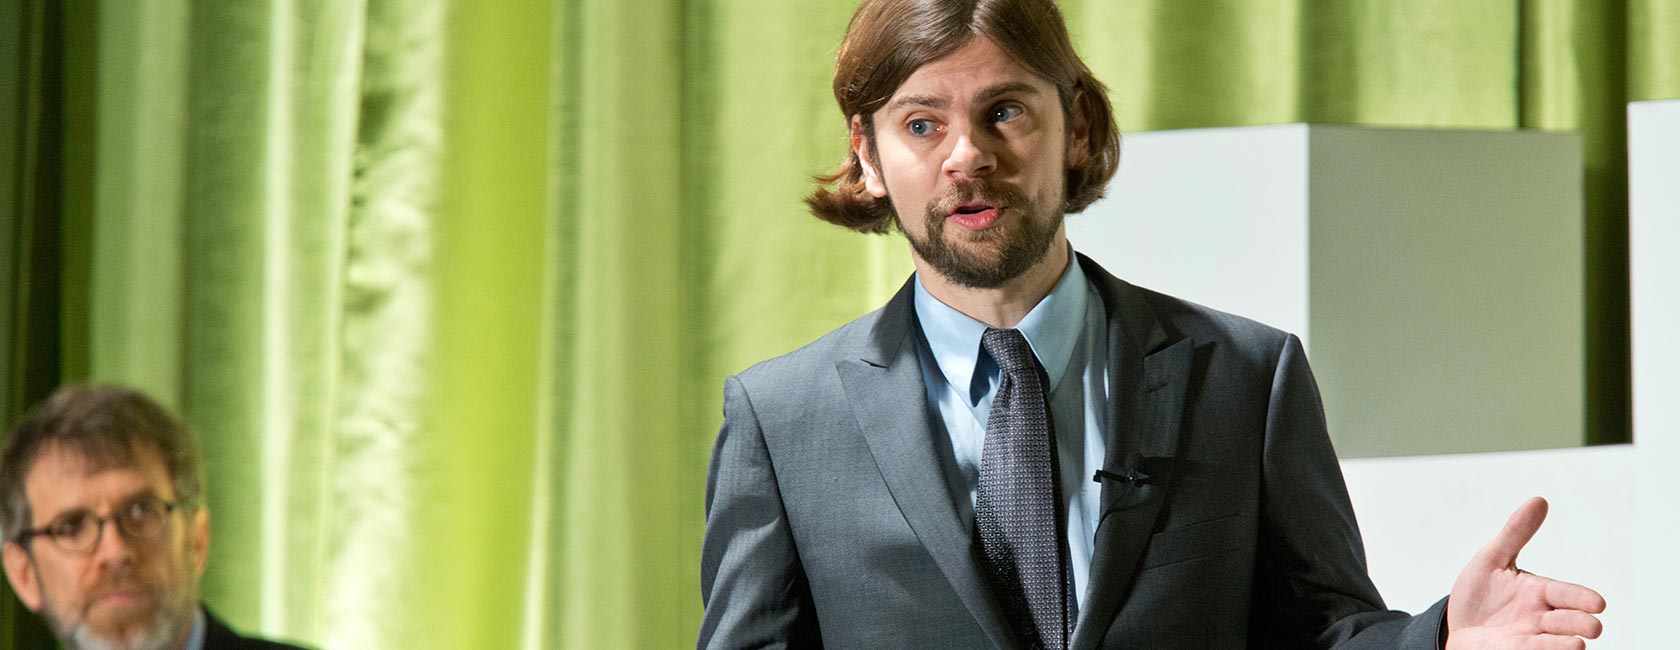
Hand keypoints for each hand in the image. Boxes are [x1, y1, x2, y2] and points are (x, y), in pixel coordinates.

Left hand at [1445, 497, 1605, 649]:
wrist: (1456, 625)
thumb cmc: (1479, 594)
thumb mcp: (1492, 559)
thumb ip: (1516, 533)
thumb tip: (1539, 500)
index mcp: (1540, 592)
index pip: (1567, 594)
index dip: (1582, 598)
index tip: (1598, 603)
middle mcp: (1541, 618)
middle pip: (1571, 621)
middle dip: (1582, 623)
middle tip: (1592, 625)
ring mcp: (1531, 638)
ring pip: (1558, 643)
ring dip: (1567, 644)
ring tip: (1577, 643)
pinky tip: (1561, 649)